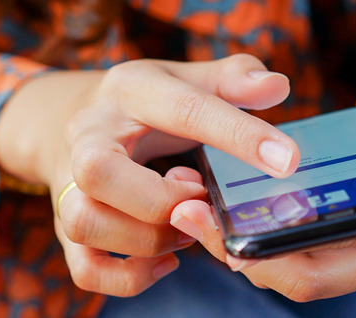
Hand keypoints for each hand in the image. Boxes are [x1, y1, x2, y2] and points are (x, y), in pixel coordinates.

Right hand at [0, 54, 301, 295]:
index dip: (239, 135)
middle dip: (159, 198)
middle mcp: (89, 135)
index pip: (184, 109)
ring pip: (84, 221)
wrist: (68, 117)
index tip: (287, 159)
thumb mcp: (187, 79)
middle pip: (98, 170)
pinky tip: (166, 262)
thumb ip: (234, 79)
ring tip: (185, 231)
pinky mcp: (67, 226)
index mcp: (131, 90)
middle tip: (200, 196)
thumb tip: (278, 86)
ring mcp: (70, 183)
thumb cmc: (146, 104)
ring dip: (145, 239)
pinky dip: (129, 277)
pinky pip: (85, 267)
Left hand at [170, 54, 355, 301]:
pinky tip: (220, 203)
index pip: (326, 268)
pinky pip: (295, 247)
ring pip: (291, 268)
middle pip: (300, 277)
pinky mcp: (347, 235)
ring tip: (191, 204)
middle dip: (239, 253)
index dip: (267, 257)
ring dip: (240, 245)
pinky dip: (257, 233)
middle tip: (186, 211)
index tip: (213, 224)